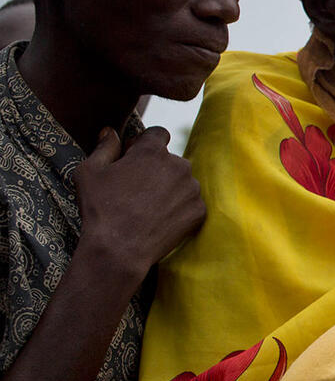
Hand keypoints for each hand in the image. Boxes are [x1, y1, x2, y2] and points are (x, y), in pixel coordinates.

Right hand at [75, 127, 204, 279]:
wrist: (120, 249)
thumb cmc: (100, 208)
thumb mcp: (89, 171)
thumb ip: (104, 147)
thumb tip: (111, 131)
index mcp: (153, 151)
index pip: (157, 134)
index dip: (143, 144)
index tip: (133, 158)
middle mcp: (178, 165)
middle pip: (170, 160)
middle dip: (156, 168)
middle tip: (135, 189)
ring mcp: (192, 189)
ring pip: (182, 181)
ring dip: (169, 188)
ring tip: (147, 207)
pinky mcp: (199, 211)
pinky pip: (190, 203)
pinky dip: (178, 208)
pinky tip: (159, 219)